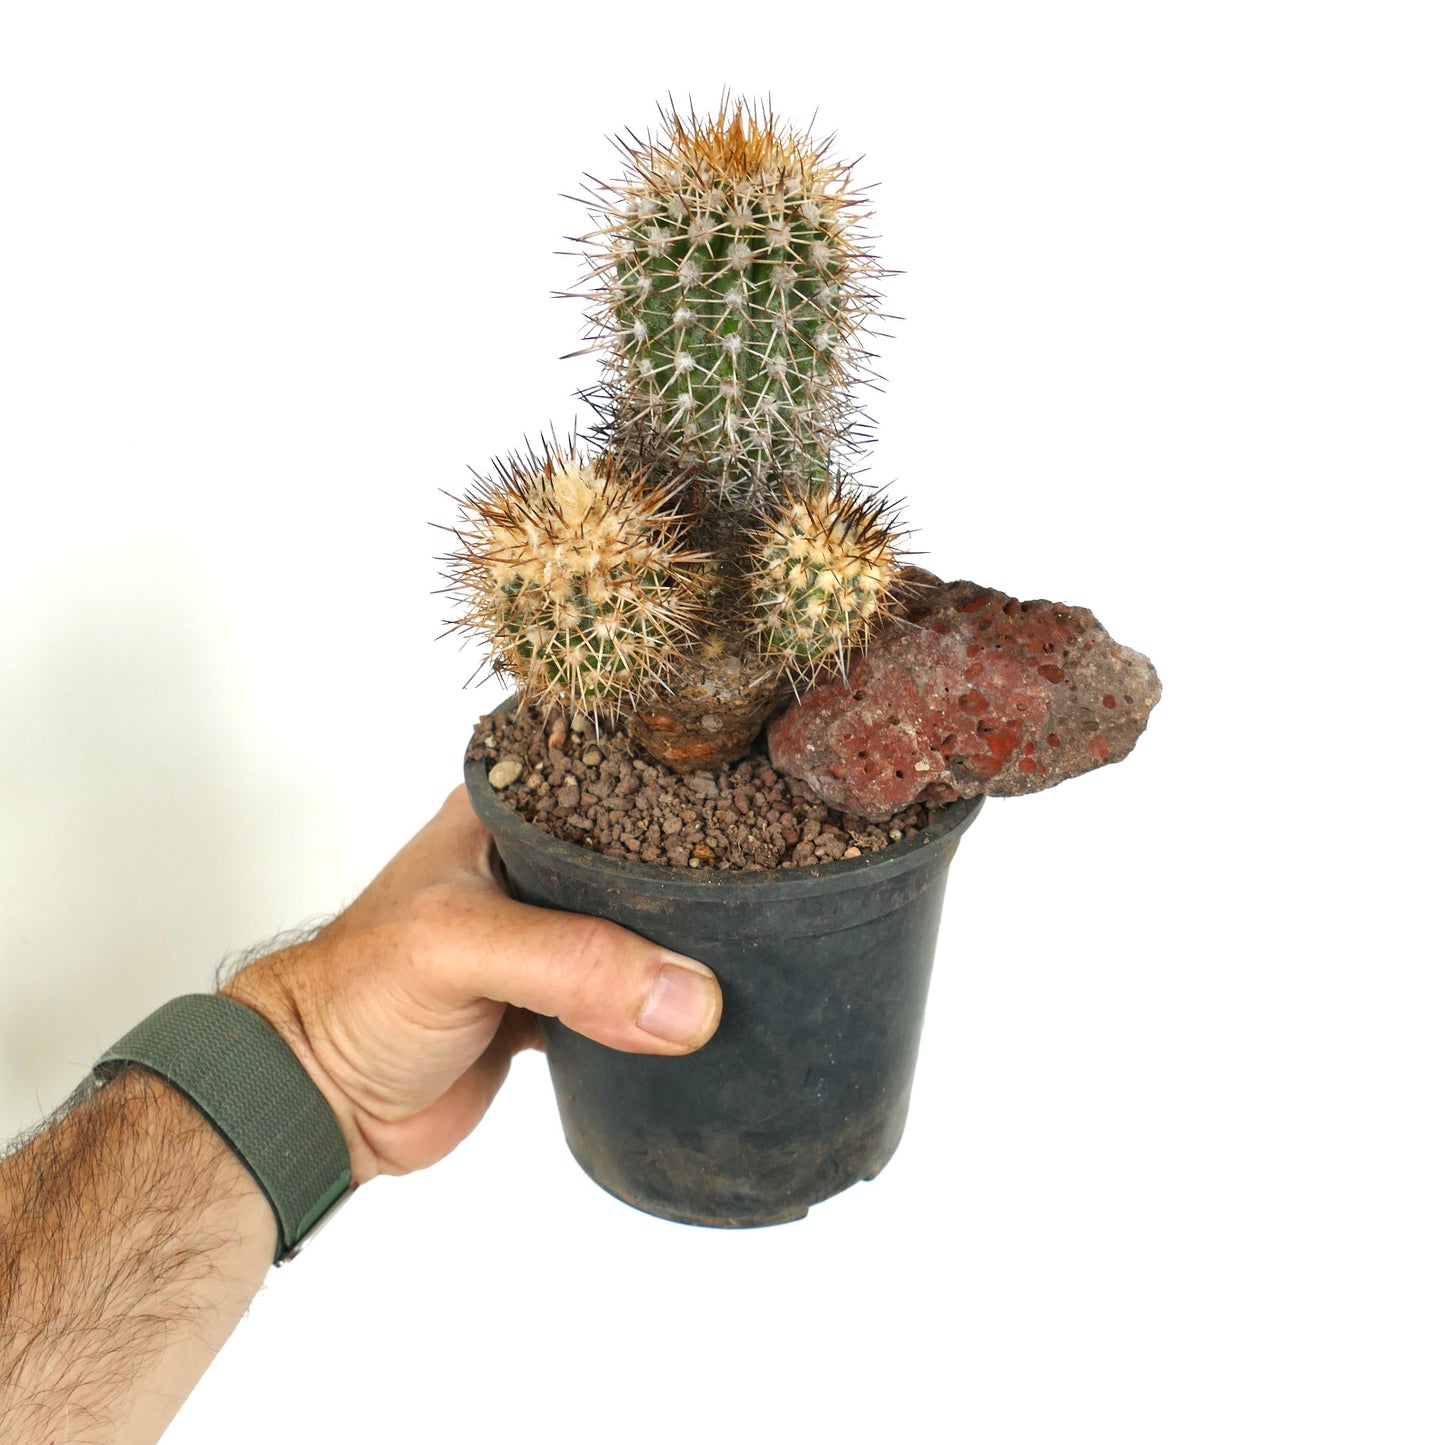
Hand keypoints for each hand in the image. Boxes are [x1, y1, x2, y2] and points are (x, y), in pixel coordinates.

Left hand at [222, 785, 721, 1183]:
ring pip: (643, 934)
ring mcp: (549, 937)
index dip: (685, 794)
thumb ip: (573, 964)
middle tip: (778, 887)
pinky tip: (713, 1009)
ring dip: (685, 953)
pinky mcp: (559, 1003)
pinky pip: (631, 997)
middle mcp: (535, 864)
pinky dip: (663, 1008)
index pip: (617, 785)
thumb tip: (693, 1000)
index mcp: (510, 813)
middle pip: (644, 863)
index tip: (766, 809)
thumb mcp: (460, 948)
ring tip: (766, 946)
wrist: (320, 1104)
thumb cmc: (358, 995)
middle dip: (700, 882)